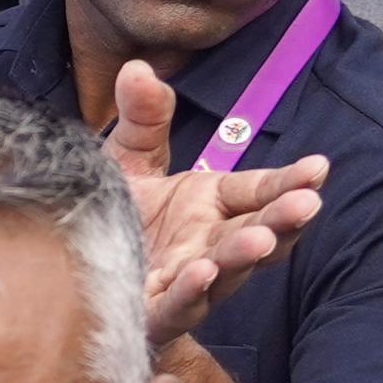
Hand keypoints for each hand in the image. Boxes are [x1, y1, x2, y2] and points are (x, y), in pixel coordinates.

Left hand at [103, 60, 326, 344]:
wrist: (64, 263)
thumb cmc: (110, 211)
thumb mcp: (126, 157)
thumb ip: (141, 117)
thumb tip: (137, 69)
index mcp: (214, 204)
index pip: (261, 190)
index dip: (291, 181)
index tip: (319, 167)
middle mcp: (209, 244)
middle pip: (257, 234)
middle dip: (283, 220)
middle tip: (306, 204)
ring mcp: (185, 281)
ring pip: (227, 273)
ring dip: (244, 258)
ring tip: (260, 240)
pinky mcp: (152, 314)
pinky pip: (177, 307)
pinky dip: (192, 292)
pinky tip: (201, 273)